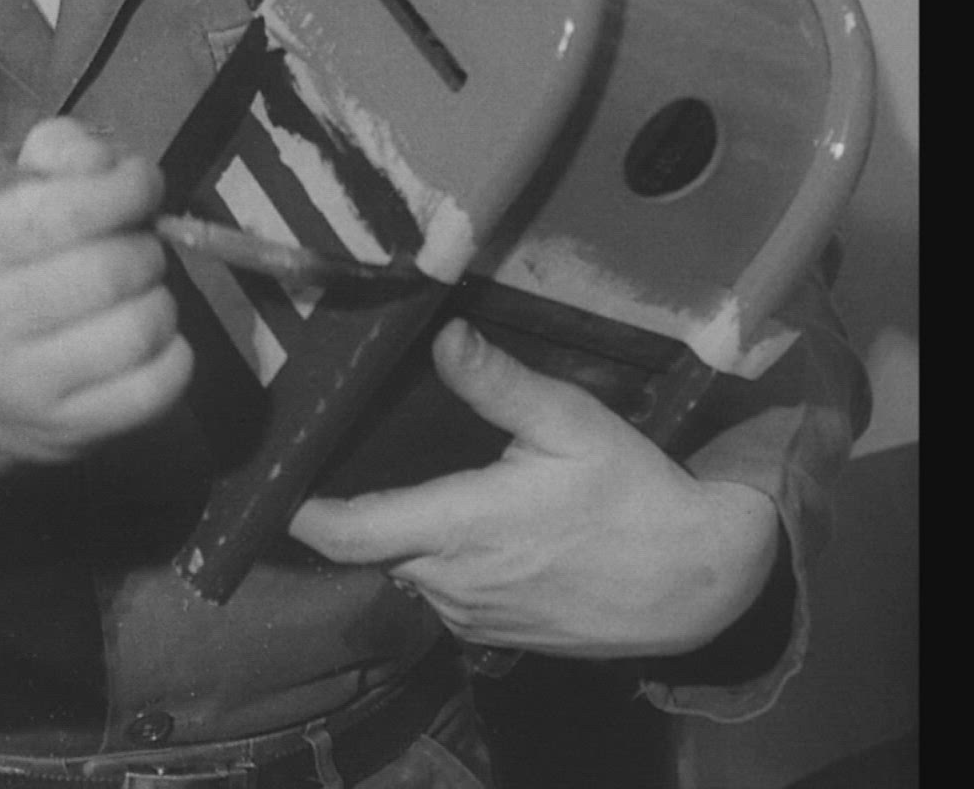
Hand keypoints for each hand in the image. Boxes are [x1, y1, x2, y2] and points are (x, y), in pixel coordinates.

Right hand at [0, 119, 192, 523]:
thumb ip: (57, 157)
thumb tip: (118, 163)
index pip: (69, 211)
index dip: (126, 188)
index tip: (140, 186)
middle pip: (114, 269)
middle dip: (143, 249)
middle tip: (133, 252)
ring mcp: (30, 387)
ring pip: (144, 326)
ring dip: (158, 301)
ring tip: (133, 299)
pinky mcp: (73, 432)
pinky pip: (160, 384)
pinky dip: (172, 353)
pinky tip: (146, 343)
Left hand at [288, 320, 778, 657]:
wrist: (697, 585)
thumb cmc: (634, 496)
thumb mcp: (572, 424)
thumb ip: (499, 385)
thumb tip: (443, 337)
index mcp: (460, 527)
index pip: (348, 531)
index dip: (302, 511)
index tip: (276, 481)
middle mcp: (451, 582)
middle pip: (373, 546)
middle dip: (361, 508)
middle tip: (359, 455)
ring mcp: (470, 617)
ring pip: (408, 569)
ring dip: (408, 534)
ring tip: (428, 483)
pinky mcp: (492, 635)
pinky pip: (443, 593)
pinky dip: (443, 560)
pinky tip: (475, 528)